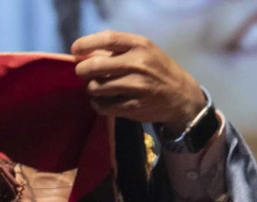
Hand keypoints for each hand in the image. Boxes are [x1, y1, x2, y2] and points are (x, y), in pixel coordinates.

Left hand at [71, 31, 205, 133]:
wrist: (181, 96)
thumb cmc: (157, 70)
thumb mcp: (144, 51)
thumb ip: (118, 49)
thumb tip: (85, 53)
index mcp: (140, 45)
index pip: (107, 39)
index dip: (86, 44)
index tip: (75, 50)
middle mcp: (138, 64)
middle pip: (95, 66)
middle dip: (82, 70)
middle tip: (82, 72)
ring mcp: (135, 87)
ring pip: (96, 87)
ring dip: (90, 88)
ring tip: (95, 87)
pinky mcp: (133, 107)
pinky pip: (103, 106)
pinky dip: (97, 103)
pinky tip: (101, 100)